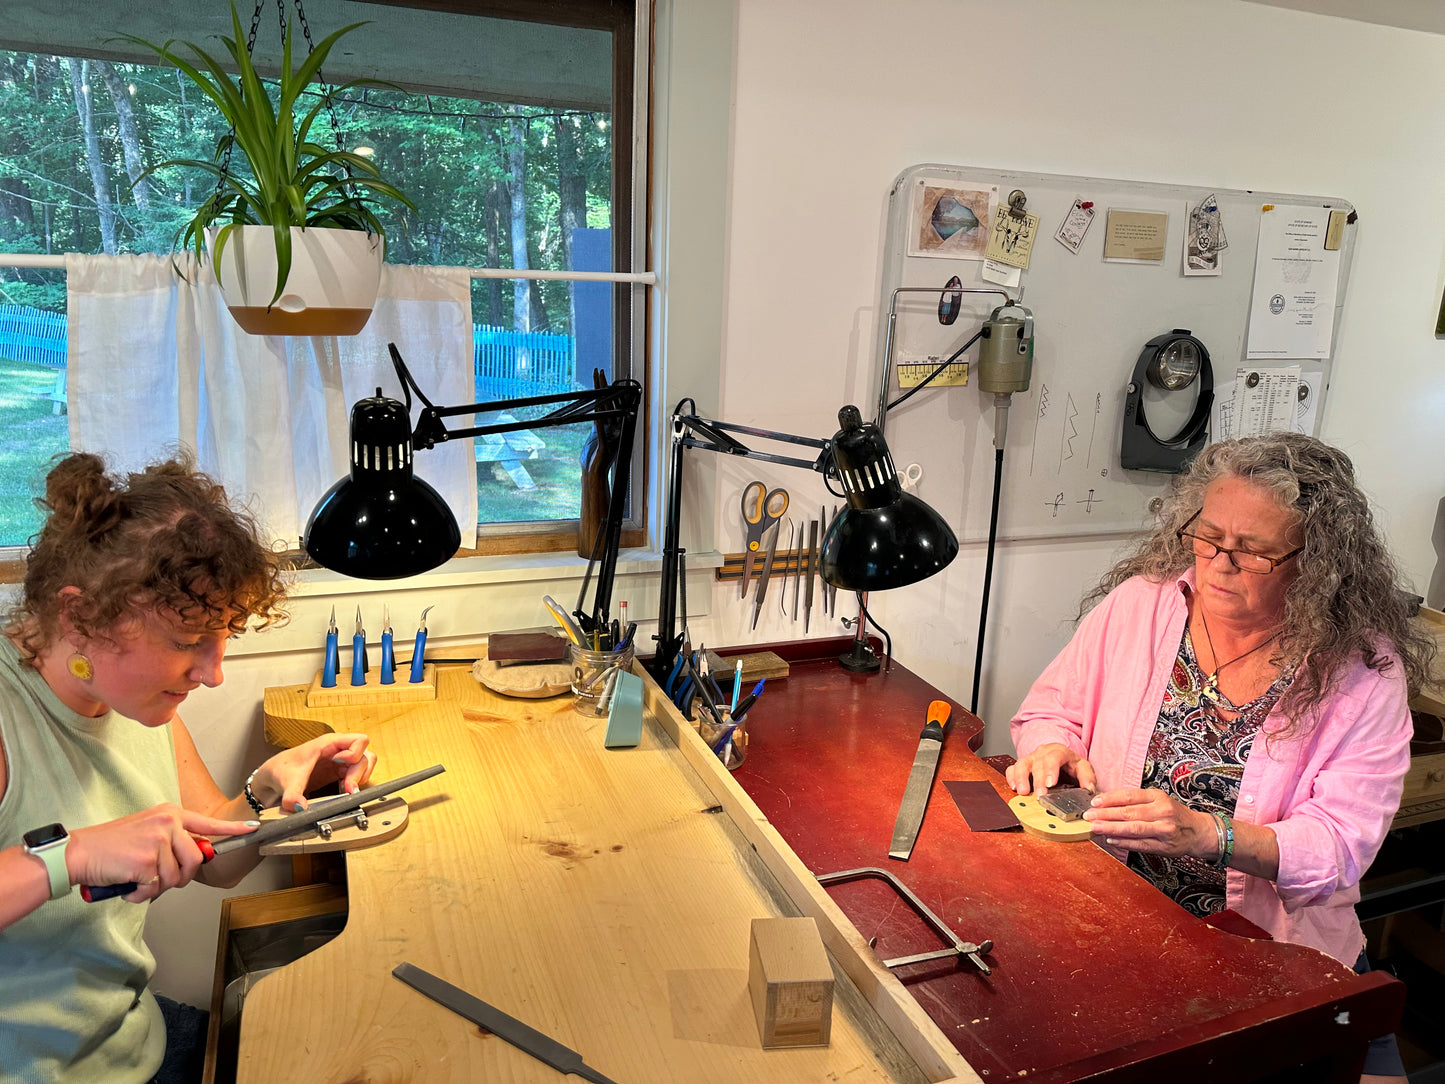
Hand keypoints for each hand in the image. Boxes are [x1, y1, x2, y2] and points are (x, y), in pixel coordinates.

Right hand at [66, 805, 257, 902]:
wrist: (79, 853)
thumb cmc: (111, 847)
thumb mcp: (147, 832)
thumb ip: (172, 841)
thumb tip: (195, 858)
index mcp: (169, 814)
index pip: (207, 822)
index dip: (232, 829)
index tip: (252, 829)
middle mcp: (167, 823)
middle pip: (196, 859)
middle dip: (181, 877)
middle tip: (159, 880)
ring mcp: (158, 840)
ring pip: (176, 876)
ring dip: (158, 888)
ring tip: (138, 881)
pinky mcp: (147, 861)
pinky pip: (157, 887)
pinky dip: (142, 894)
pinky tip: (129, 886)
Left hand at [251, 733, 376, 812]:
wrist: (273, 778)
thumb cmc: (280, 770)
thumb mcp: (286, 782)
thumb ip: (292, 795)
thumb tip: (299, 807)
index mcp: (328, 743)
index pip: (359, 740)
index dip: (356, 754)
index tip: (343, 766)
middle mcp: (338, 749)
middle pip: (365, 755)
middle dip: (359, 772)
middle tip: (348, 788)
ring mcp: (340, 761)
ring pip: (365, 764)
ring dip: (360, 778)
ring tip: (347, 791)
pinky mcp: (339, 772)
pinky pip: (358, 774)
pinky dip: (356, 784)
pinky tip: (344, 792)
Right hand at [1005, 742, 1096, 795]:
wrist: (1060, 759)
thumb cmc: (1071, 766)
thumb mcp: (1083, 768)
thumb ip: (1087, 778)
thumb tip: (1089, 790)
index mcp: (1059, 751)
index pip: (1054, 757)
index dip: (1051, 770)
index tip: (1050, 784)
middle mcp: (1042, 752)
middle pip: (1038, 763)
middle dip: (1037, 780)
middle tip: (1040, 795)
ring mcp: (1031, 758)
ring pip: (1022, 764)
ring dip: (1021, 778)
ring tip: (1022, 792)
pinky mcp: (1022, 765)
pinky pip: (1013, 768)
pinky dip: (1011, 777)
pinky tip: (1013, 788)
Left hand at [1082, 788, 1217, 859]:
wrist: (1198, 831)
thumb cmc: (1173, 814)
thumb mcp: (1157, 800)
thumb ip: (1135, 801)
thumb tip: (1106, 803)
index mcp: (1158, 797)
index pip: (1129, 796)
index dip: (1110, 799)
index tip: (1094, 802)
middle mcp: (1162, 812)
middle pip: (1129, 813)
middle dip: (1105, 815)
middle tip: (1088, 816)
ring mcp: (1164, 830)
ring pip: (1133, 829)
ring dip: (1111, 828)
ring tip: (1095, 828)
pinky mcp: (1164, 847)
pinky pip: (1140, 844)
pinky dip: (1124, 842)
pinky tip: (1111, 840)